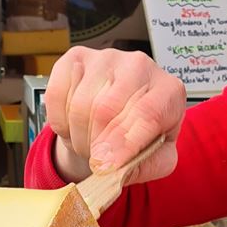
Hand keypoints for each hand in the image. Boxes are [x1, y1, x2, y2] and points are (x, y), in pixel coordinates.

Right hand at [44, 46, 186, 183]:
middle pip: (107, 109)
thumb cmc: (143, 137)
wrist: (120, 119)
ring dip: (78, 136)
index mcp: (169, 90)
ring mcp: (107, 58)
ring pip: (81, 104)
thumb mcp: (159, 159)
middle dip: (96, 145)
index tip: (106, 166)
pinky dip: (60, 121)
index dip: (124, 143)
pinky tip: (73, 127)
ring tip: (88, 144)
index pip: (146, 114)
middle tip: (97, 161)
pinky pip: (57, 94)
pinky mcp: (77, 58)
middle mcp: (141, 65)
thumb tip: (116, 168)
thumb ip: (147, 166)